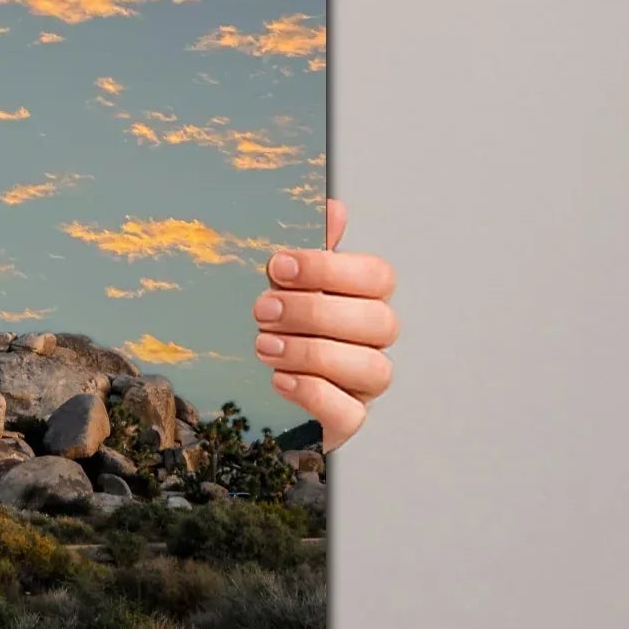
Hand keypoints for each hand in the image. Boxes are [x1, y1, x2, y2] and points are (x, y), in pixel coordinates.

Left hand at [253, 197, 395, 452]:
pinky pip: (350, 414)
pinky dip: (315, 393)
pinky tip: (280, 380)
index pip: (377, 277)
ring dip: (313, 352)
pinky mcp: (345, 421)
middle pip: (377, 321)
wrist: (250, 390)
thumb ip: (309, 254)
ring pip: (372, 368)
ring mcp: (362, 386)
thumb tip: (334, 207)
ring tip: (264, 344)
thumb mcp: (285, 287)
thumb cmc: (277, 328)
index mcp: (362, 302)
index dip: (330, 268)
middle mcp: (371, 343)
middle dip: (315, 311)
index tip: (277, 266)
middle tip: (261, 308)